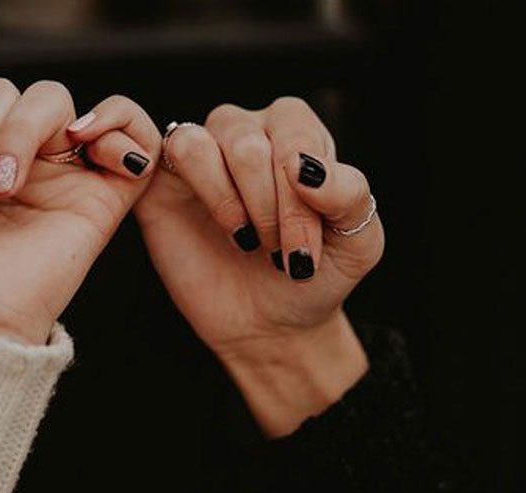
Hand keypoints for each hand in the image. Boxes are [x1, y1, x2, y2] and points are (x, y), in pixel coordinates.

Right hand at [134, 97, 383, 434]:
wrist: (270, 326)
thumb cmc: (315, 278)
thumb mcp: (358, 244)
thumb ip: (350, 195)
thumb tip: (305, 166)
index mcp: (297, 135)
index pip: (295, 139)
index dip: (299, 201)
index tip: (303, 256)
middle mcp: (250, 133)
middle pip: (250, 143)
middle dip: (267, 210)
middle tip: (276, 255)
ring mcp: (205, 154)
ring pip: (208, 139)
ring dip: (230, 201)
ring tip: (246, 239)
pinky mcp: (167, 182)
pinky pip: (175, 149)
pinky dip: (199, 185)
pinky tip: (221, 228)